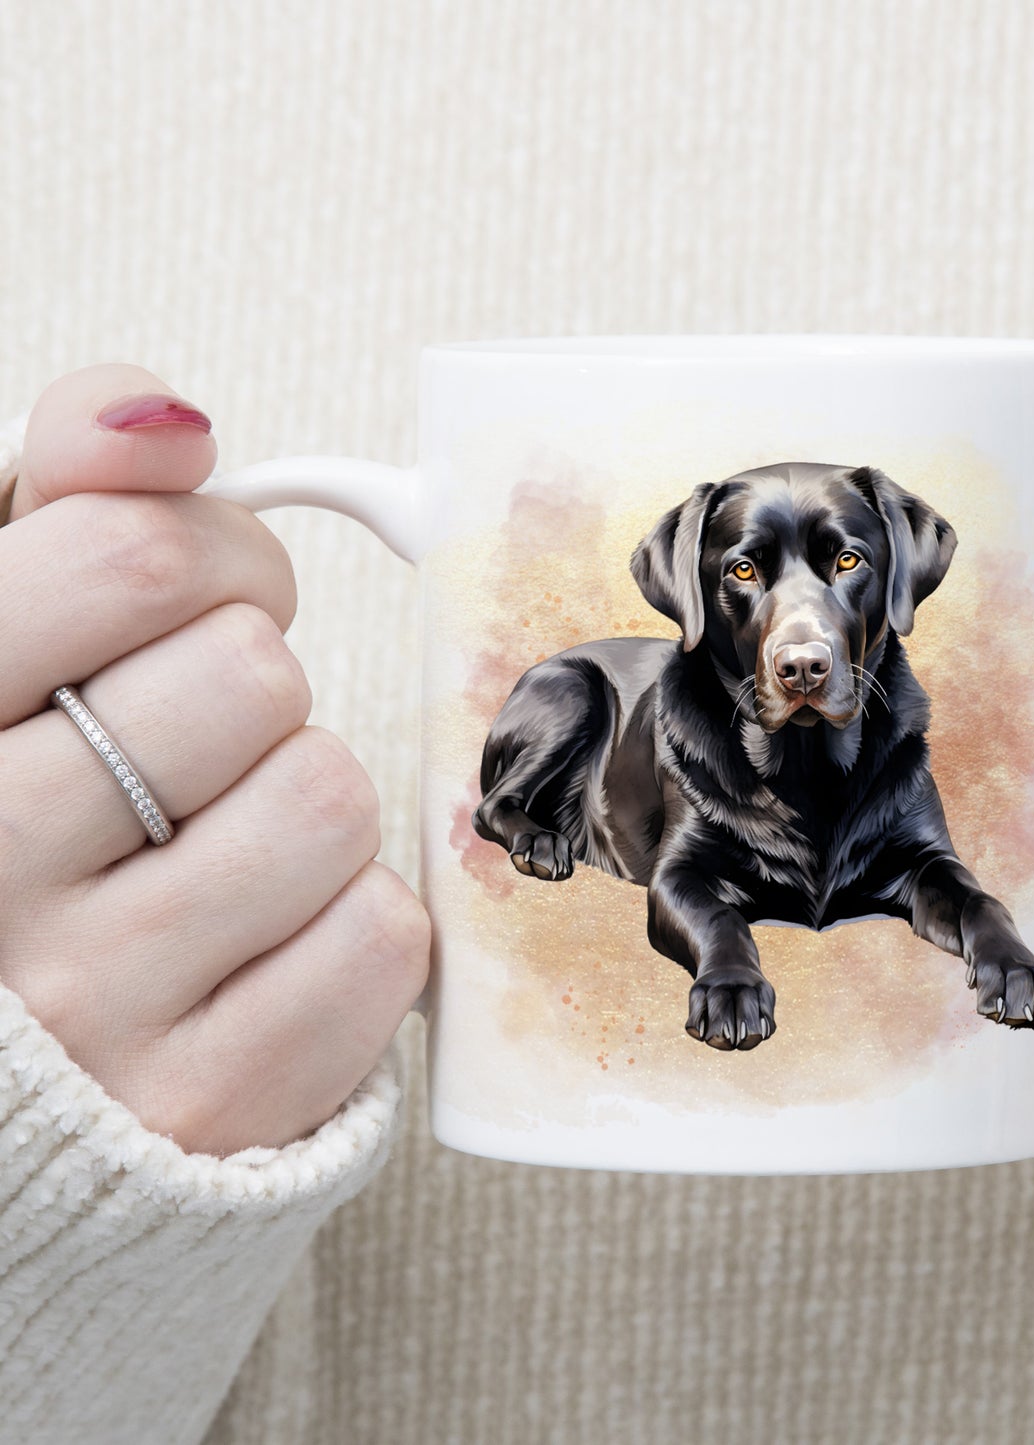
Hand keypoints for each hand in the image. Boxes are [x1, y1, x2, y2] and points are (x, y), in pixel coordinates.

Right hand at [0, 363, 428, 1155]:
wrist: (34, 1069)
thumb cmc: (32, 815)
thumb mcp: (7, 639)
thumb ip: (69, 503)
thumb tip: (167, 417)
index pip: (130, 559)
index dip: (211, 555)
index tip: (200, 598)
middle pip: (251, 675)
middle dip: (252, 686)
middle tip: (201, 741)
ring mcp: (95, 1007)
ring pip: (328, 796)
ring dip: (303, 802)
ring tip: (221, 847)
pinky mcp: (213, 1101)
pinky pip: (381, 935)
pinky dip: (350, 922)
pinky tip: (261, 942)